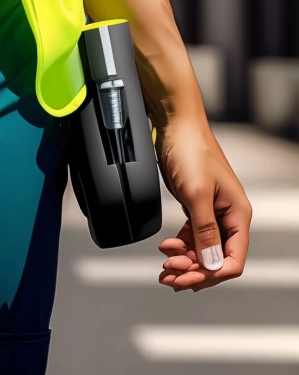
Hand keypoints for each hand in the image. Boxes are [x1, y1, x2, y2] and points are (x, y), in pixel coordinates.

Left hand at [154, 112, 250, 290]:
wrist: (175, 124)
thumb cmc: (190, 150)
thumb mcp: (196, 193)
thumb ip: (205, 230)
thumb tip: (211, 265)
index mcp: (238, 214)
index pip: (233, 260)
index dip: (211, 274)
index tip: (186, 279)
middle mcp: (228, 216)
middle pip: (216, 258)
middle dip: (193, 270)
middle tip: (168, 274)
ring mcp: (212, 212)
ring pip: (203, 249)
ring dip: (185, 261)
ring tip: (164, 267)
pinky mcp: (197, 206)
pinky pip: (192, 236)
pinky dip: (180, 245)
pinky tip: (166, 247)